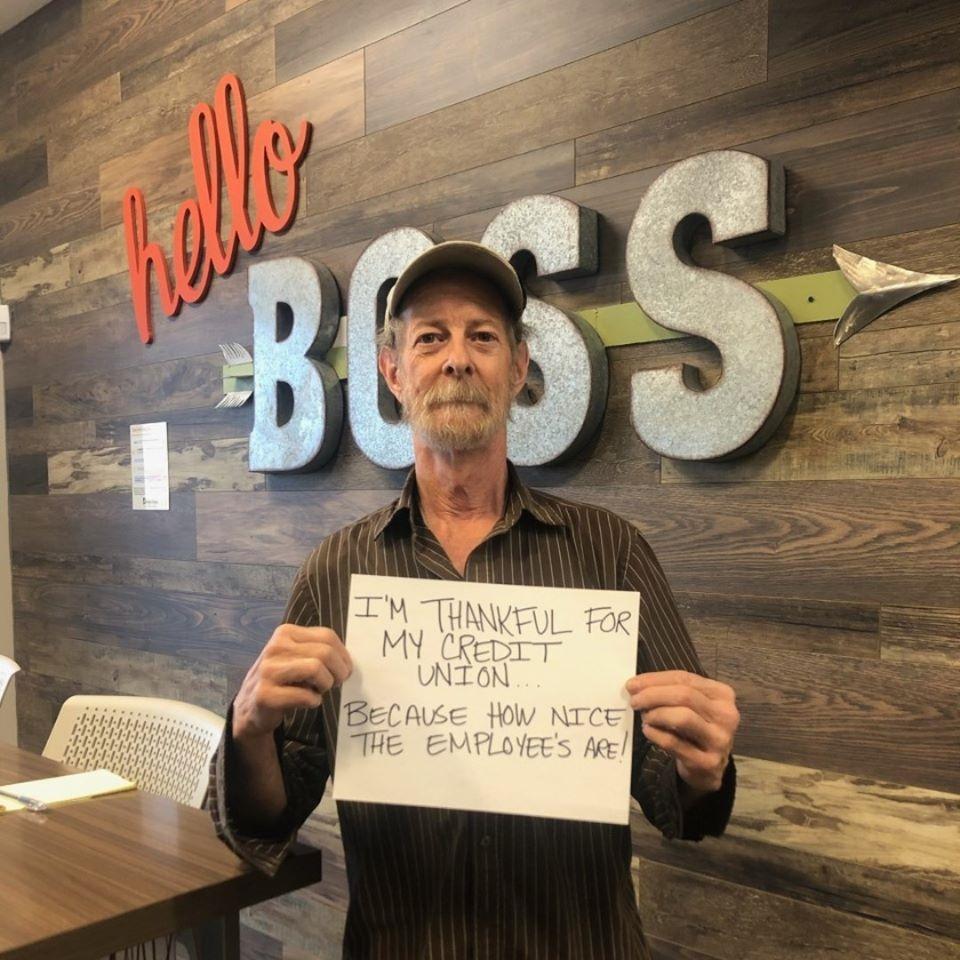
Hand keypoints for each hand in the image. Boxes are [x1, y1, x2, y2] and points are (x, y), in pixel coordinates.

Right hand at [233, 624, 352, 741]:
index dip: (343, 655)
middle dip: (338, 671)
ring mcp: (268, 670)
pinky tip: (307, 702)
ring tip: (320, 691)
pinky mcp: (266, 695)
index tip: (345, 669)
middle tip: (336, 683)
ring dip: (326, 684)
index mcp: (286, 633)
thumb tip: (347, 660)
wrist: (249, 707)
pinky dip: (314, 701)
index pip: (327, 636)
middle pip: (325, 653)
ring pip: (316, 669)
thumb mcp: (296, 656)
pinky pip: (305, 696)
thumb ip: (318, 650)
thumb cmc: (281, 679)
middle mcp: (275, 647)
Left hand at [626, 669, 738, 792]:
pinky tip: (648, 731)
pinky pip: (675, 743)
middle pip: (684, 696)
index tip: (632, 684)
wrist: (709, 768)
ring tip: (644, 717)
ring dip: (656, 714)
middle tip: (634, 700)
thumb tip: (636, 685)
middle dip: (653, 695)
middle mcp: (726, 715)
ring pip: (682, 717)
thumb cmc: (695, 728)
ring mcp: (720, 740)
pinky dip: (656, 734)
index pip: (685, 679)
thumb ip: (670, 691)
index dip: (655, 679)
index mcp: (723, 694)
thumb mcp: (691, 706)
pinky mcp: (708, 762)